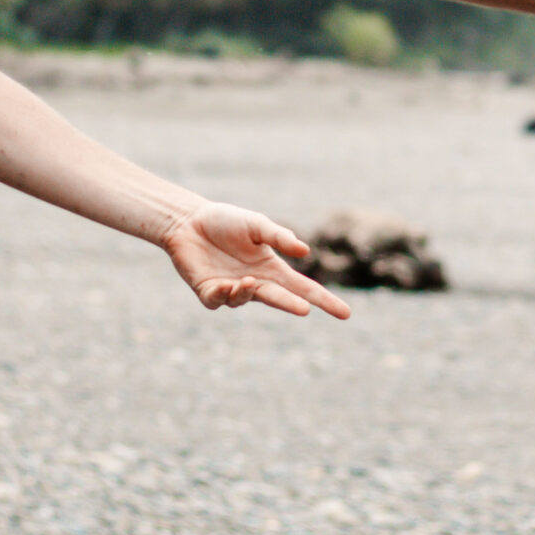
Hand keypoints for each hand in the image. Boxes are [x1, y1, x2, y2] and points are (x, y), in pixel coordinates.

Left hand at [159, 201, 353, 318]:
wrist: (189, 222)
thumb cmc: (226, 221)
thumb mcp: (257, 224)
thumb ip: (279, 237)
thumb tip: (305, 250)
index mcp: (271, 268)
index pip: (303, 287)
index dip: (324, 300)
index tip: (345, 314)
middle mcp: (255, 282)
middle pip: (280, 299)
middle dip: (292, 305)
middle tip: (305, 310)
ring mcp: (232, 290)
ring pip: (245, 301)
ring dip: (248, 293)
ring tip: (245, 280)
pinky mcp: (209, 293)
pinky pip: (218, 302)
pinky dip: (223, 296)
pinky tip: (224, 286)